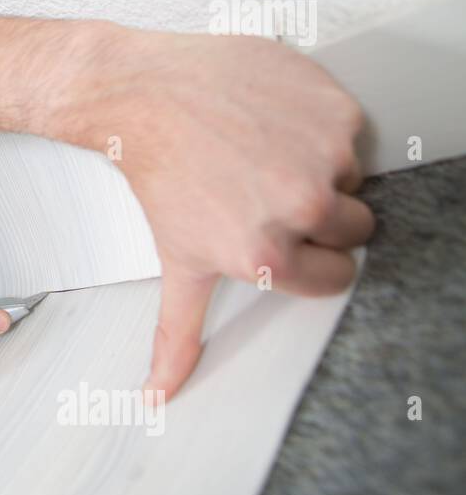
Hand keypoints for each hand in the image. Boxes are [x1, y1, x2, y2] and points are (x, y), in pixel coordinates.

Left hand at [103, 27, 373, 397]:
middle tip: (262, 191)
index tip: (278, 234)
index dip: (307, 256)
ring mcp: (322, 154)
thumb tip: (157, 397)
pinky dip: (318, 124)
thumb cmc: (158, 176)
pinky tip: (270, 120)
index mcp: (269, 255)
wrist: (142, 96)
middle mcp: (303, 207)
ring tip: (260, 154)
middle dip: (317, 215)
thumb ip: (178, 336)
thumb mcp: (176, 262)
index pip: (334, 275)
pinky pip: (348, 129)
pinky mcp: (334, 109)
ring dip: (317, 168)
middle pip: (353, 227)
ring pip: (352, 176)